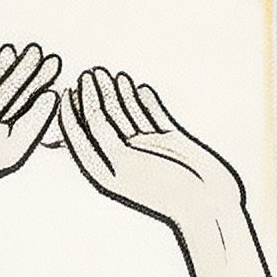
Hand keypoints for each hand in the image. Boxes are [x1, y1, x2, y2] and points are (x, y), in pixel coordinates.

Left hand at [60, 68, 247, 233]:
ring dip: (121, 95)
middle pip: (104, 122)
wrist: (208, 204)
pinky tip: (142, 89)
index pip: (81, 138)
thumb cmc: (163, 190)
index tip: (68, 91)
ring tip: (115, 76)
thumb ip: (103, 132)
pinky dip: (147, 103)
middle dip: (97, 97)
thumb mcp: (123, 161)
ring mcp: (147, 148)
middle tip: (91, 73)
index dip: (72, 114)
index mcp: (105, 170)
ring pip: (130, 116)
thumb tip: (89, 104)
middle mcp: (124, 158)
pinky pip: (155, 117)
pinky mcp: (170, 141)